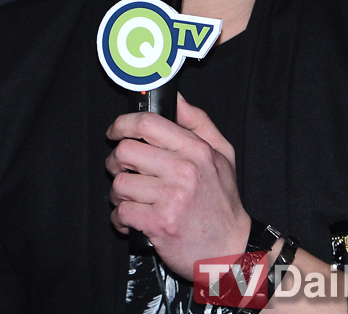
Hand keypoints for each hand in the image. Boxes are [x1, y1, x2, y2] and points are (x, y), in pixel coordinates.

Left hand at [105, 93, 250, 279]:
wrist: (231, 249)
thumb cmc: (223, 200)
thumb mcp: (221, 153)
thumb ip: (197, 121)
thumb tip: (174, 97)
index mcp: (196, 149)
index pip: (148, 123)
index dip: (123, 123)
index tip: (116, 131)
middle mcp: (184, 170)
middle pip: (126, 151)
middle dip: (116, 161)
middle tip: (122, 169)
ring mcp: (171, 197)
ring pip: (120, 183)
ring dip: (119, 193)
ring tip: (131, 198)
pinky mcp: (160, 224)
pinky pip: (121, 212)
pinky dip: (120, 218)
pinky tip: (131, 220)